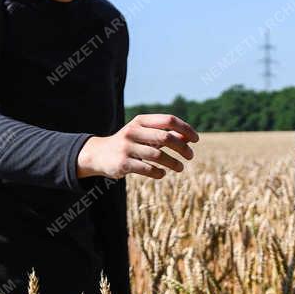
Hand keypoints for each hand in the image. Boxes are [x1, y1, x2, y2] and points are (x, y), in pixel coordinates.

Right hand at [77, 114, 199, 180]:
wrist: (99, 154)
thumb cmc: (129, 143)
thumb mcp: (145, 134)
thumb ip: (165, 134)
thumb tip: (189, 137)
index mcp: (140, 121)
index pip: (168, 120)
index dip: (185, 129)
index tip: (196, 139)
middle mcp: (133, 131)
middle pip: (165, 138)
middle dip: (182, 147)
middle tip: (190, 156)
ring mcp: (126, 147)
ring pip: (158, 155)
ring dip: (173, 163)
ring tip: (180, 168)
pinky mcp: (123, 164)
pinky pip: (147, 169)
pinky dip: (159, 173)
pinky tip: (162, 173)